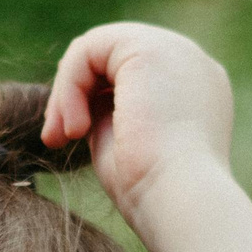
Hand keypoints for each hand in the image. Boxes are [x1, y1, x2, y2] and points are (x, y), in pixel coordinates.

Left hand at [41, 22, 233, 232]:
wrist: (182, 204)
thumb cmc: (157, 195)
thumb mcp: (127, 147)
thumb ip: (108, 115)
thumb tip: (81, 102)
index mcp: (197, 90)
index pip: (132, 75)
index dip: (92, 99)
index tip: (67, 139)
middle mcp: (192, 63)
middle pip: (112, 56)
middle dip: (74, 94)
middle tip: (54, 139)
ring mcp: (175, 49)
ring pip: (96, 50)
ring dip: (67, 93)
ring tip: (63, 137)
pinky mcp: (149, 47)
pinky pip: (88, 50)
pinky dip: (69, 87)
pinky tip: (76, 129)